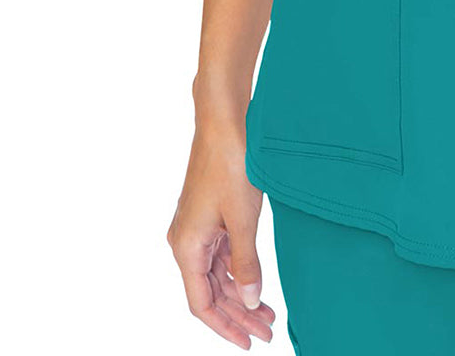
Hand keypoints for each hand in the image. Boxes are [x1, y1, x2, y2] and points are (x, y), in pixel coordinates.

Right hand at [167, 117, 276, 347]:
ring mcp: (197, 228)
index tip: (249, 343)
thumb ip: (246, 263)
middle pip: (210, 292)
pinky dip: (239, 270)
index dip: (225, 327)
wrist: (224, 121)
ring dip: (241, 294)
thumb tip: (251, 300)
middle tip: (268, 331)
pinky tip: (256, 281)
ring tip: (268, 313)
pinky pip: (221, 254)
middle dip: (238, 314)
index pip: (201, 304)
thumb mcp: (243, 219)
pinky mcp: (210, 215)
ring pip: (217, 274)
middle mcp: (186, 241)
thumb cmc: (231, 164)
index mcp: (186, 247)